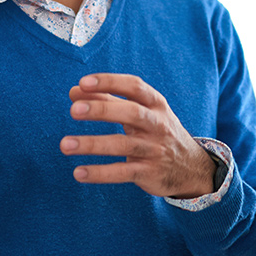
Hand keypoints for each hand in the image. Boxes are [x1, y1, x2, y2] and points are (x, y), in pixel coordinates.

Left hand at [59, 73, 216, 198]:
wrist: (191, 168)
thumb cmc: (156, 132)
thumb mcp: (140, 112)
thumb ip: (108, 101)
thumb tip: (74, 91)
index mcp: (155, 104)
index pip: (134, 87)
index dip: (109, 83)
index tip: (83, 82)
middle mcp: (158, 124)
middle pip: (131, 113)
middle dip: (102, 110)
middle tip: (73, 110)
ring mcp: (155, 149)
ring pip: (122, 145)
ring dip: (92, 144)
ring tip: (65, 145)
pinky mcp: (150, 173)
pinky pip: (123, 172)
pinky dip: (100, 173)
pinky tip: (78, 172)